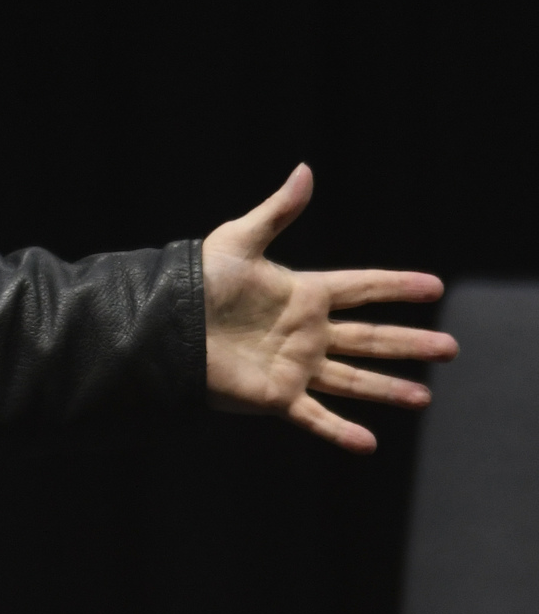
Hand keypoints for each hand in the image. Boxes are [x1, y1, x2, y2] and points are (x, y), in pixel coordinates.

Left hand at [202, 164, 452, 452]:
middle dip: (409, 342)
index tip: (435, 285)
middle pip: (370, 337)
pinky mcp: (274, 395)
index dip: (396, 285)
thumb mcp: (238, 241)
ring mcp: (293, 365)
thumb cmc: (194, 281)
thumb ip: (277, 212)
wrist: (162, 324)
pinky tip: (368, 444)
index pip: (362, 288)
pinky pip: (314, 416)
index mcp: (302, 294)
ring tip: (424, 397)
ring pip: (352, 380)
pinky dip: (340, 431)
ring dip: (388, 388)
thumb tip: (305, 170)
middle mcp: (305, 332)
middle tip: (451, 347)